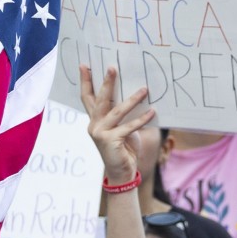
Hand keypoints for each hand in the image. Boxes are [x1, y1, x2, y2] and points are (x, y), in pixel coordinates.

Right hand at [78, 65, 153, 185]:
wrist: (121, 172)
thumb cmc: (124, 147)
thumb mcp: (121, 127)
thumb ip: (122, 113)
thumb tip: (137, 92)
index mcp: (95, 120)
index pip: (87, 97)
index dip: (86, 81)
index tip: (84, 65)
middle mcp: (93, 125)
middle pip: (99, 99)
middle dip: (106, 83)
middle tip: (112, 67)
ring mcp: (100, 133)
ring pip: (116, 111)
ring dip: (132, 99)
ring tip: (145, 89)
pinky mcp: (110, 141)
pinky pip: (128, 126)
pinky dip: (141, 119)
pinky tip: (152, 112)